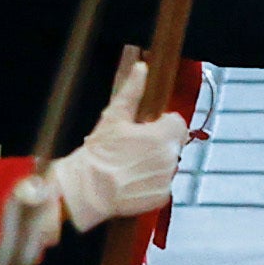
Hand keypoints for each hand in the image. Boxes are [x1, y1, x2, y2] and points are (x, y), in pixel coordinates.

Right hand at [49, 70, 189, 231]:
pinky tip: (131, 181)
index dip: (161, 124)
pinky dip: (150, 183)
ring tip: (128, 165)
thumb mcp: (113, 117)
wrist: (86, 189)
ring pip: (168, 165)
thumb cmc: (98, 152)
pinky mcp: (162, 197)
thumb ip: (132, 91)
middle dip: (157, 144)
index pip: (177, 123)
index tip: (144, 129)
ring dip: (154, 163)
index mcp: (163, 136)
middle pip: (173, 144)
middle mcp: (171, 158)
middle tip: (131, 148)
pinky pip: (162, 185)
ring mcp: (167, 179)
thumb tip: (142, 67)